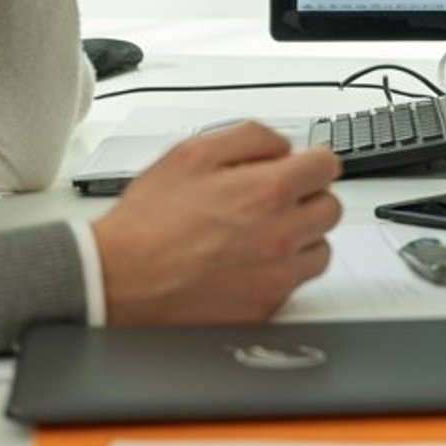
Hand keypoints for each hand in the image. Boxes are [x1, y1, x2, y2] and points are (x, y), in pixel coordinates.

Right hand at [92, 120, 341, 324]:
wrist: (115, 280)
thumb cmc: (147, 222)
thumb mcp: (192, 153)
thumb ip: (250, 137)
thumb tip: (283, 146)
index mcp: (267, 191)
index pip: (328, 167)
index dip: (313, 163)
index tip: (303, 168)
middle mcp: (280, 235)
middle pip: (330, 208)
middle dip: (307, 198)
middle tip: (276, 202)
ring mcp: (276, 276)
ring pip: (320, 249)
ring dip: (301, 238)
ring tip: (261, 235)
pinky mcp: (265, 308)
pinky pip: (296, 284)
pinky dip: (281, 272)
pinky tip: (250, 263)